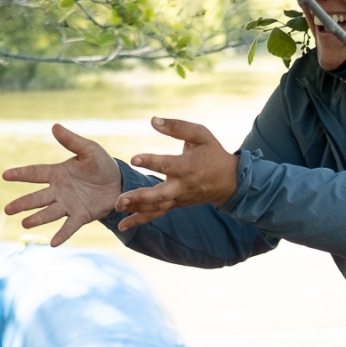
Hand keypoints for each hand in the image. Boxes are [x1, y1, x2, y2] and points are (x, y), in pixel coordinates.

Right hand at [1, 124, 122, 245]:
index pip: (35, 173)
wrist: (120, 183)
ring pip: (49, 212)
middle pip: (37, 197)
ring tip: (25, 223)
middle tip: (7, 210)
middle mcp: (59, 191)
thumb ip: (71, 141)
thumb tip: (54, 126)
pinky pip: (69, 226)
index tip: (5, 175)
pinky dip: (62, 234)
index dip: (20, 174)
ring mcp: (68, 205)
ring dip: (37, 218)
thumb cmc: (102, 165)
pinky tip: (53, 243)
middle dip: (22, 204)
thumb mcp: (89, 150)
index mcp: (58, 173)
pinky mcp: (81, 216)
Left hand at [115, 117, 239, 228]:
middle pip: (160, 195)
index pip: (168, 165)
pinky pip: (156, 214)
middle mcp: (182, 186)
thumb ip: (178, 127)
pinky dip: (139, 220)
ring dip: (136, 210)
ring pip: (156, 207)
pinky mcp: (174, 205)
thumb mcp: (201, 135)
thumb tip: (153, 120)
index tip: (134, 159)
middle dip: (140, 198)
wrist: (228, 181)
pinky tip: (122, 226)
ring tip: (117, 208)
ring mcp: (178, 198)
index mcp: (188, 166)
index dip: (151, 162)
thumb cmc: (212, 153)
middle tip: (121, 199)